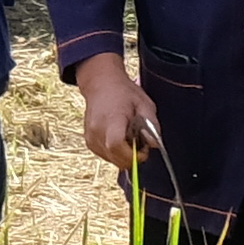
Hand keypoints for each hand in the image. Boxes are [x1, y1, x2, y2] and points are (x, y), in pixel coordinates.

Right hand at [73, 55, 156, 175]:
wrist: (100, 84)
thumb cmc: (124, 93)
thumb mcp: (144, 104)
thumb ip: (152, 125)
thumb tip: (154, 144)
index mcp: (111, 119)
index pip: (116, 145)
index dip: (132, 155)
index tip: (144, 151)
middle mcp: (96, 130)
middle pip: (114, 157)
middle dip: (132, 158)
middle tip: (141, 146)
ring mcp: (90, 136)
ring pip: (111, 159)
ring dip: (124, 156)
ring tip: (130, 140)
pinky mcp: (89, 141)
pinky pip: (105, 156)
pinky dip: (115, 154)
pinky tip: (121, 141)